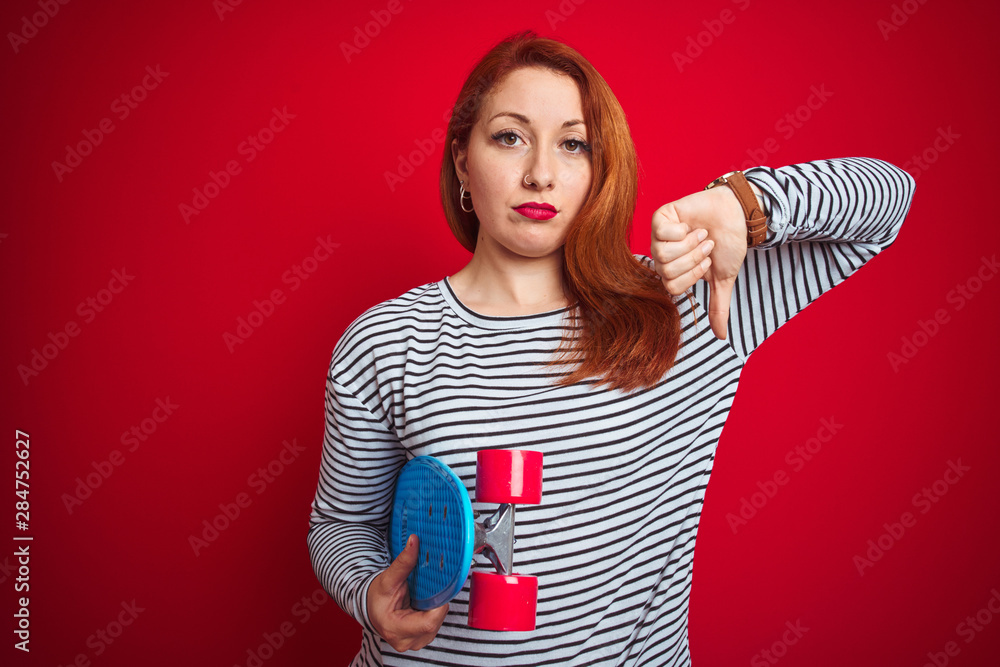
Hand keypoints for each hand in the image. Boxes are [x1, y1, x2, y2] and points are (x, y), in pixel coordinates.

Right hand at [367, 535, 448, 651]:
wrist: (371, 606)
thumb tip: (414, 541)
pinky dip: (433, 614)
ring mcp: (414, 642)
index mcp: (395, 628)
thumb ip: (404, 562)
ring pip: (438, 624)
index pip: (428, 622)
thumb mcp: (389, 578)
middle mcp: (405, 641)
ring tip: (423, 598)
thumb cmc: (377, 596)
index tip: (439, 589)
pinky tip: (425, 605)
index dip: (438, 605)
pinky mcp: (420, 639)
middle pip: (435, 622)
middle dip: (436, 605)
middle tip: (429, 591)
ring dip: (435, 609)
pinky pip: (435, 625)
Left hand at [650, 185, 748, 339]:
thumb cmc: (727, 245)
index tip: (708, 262)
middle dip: (694, 259)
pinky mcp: (661, 217)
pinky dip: (682, 230)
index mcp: (673, 273)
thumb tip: (721, 336)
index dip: (693, 276)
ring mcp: (659, 236)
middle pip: (667, 271)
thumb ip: (718, 306)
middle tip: (706, 246)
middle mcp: (662, 256)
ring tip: (701, 235)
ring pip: (663, 253)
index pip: (672, 287)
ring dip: (690, 244)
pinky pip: (661, 232)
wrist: (735, 214)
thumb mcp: (723, 279)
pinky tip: (691, 225)